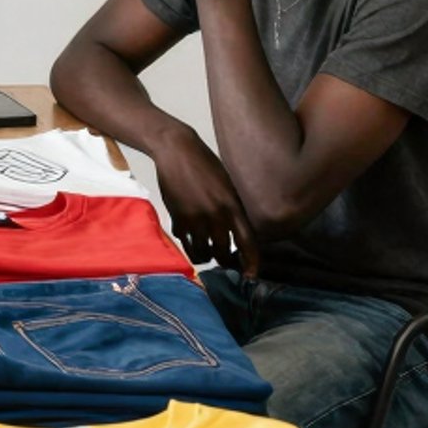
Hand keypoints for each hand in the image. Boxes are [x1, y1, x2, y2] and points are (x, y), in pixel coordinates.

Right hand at [153, 128, 259, 274]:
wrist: (176, 151)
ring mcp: (194, 219)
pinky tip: (189, 237)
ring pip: (202, 253)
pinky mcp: (176, 219)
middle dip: (225, 261)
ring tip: (205, 252)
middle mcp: (215, 216)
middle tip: (225, 260)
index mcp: (232, 206)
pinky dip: (188, 243)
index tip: (250, 275)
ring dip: (205, 256)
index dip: (251, 263)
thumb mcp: (227, 186)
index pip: (247, 242)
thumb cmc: (205, 164)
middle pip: (223, 253)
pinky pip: (184, 242)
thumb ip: (232, 209)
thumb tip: (235, 232)